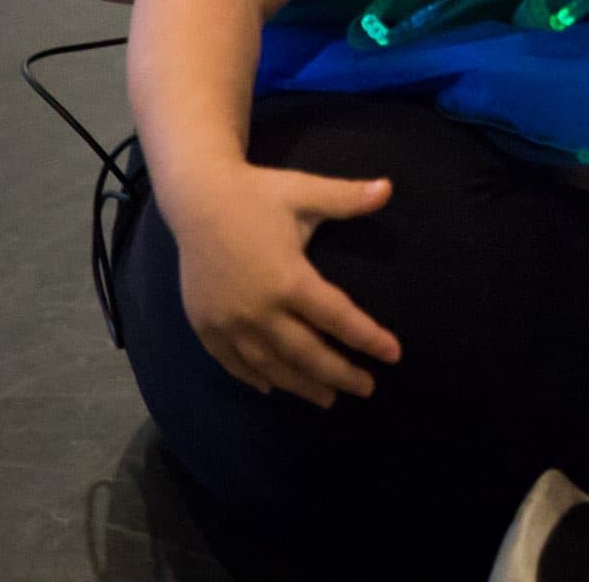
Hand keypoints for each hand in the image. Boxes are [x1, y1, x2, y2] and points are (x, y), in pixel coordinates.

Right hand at [168, 164, 402, 406]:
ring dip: (300, 385)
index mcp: (288, 279)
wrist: (195, 197)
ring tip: (327, 399)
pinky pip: (232, 362)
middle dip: (339, 374)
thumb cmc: (257, 193)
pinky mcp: (205, 325)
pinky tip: (271, 388)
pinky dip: (253, 377)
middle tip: (367, 389)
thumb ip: (348, 198)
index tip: (393, 354)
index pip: (337, 318)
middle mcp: (258, 309)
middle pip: (306, 353)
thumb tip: (389, 187)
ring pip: (270, 365)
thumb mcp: (305, 191)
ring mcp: (228, 322)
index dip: (367, 338)